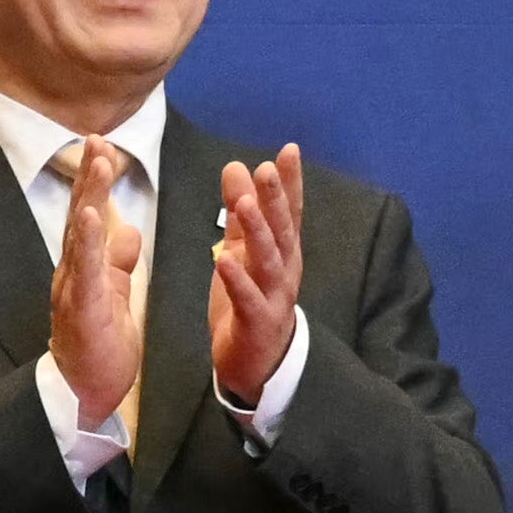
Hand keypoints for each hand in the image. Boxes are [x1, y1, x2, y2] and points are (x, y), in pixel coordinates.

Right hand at [48, 142, 149, 432]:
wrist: (83, 396)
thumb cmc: (98, 349)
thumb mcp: (114, 297)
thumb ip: (118, 264)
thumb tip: (128, 231)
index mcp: (85, 269)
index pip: (89, 216)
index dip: (96, 181)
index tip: (104, 145)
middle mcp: (74, 273)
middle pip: (81, 215)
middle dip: (90, 175)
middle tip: (97, 137)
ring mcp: (74, 289)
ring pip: (80, 236)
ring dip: (88, 196)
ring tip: (98, 162)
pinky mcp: (82, 310)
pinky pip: (85, 272)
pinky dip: (87, 242)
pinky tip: (90, 216)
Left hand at [208, 146, 309, 416]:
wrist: (257, 362)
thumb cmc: (250, 299)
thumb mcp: (243, 251)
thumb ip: (240, 212)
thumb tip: (237, 166)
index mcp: (283, 251)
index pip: (290, 211)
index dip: (290, 181)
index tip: (289, 149)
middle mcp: (285, 269)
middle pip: (283, 230)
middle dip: (276, 199)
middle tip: (266, 168)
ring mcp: (274, 297)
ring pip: (269, 261)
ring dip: (258, 233)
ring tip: (244, 205)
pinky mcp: (256, 322)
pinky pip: (246, 298)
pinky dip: (236, 279)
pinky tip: (222, 259)